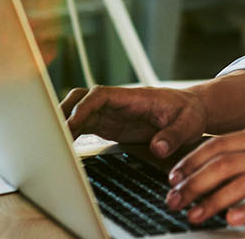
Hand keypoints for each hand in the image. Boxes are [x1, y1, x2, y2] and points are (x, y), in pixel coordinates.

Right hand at [60, 85, 206, 157]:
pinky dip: (71, 133)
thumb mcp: (190, 124)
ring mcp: (112, 113)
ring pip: (78, 110)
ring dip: (64, 122)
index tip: (73, 123)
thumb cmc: (190, 113)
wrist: (191, 112)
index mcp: (134, 97)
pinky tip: (64, 147)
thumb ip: (174, 135)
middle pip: (81, 98)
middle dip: (64, 112)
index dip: (83, 107)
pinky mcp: (110, 125)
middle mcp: (118, 103)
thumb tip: (158, 148)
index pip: (100, 95)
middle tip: (52, 134)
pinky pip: (84, 125)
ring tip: (53, 142)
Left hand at [165, 124, 244, 226]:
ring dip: (212, 202)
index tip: (173, 178)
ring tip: (194, 215)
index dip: (191, 162)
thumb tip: (207, 162)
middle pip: (224, 165)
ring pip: (241, 185)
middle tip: (175, 201)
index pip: (218, 145)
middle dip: (193, 185)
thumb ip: (244, 147)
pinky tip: (231, 219)